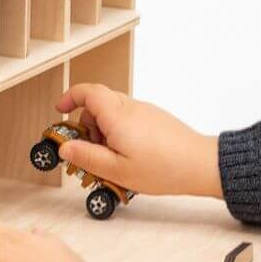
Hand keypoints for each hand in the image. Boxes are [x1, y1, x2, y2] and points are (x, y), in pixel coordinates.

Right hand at [55, 83, 222, 197]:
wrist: (200, 165)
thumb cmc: (163, 168)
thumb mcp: (117, 170)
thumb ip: (87, 157)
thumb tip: (64, 148)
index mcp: (118, 116)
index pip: (88, 92)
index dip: (70, 97)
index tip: (60, 110)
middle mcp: (131, 107)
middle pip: (98, 104)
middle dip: (87, 126)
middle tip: (90, 152)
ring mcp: (145, 111)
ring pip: (114, 113)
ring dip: (105, 132)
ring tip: (113, 160)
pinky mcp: (155, 119)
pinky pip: (129, 120)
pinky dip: (120, 133)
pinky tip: (129, 157)